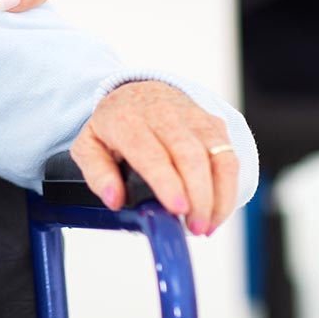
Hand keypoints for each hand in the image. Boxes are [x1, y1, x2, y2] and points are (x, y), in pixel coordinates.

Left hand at [71, 81, 238, 236]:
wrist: (137, 90)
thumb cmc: (114, 124)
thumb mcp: (89, 145)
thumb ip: (98, 174)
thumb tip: (115, 200)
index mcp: (127, 119)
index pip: (150, 151)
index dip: (167, 181)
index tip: (177, 208)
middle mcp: (163, 113)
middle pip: (189, 155)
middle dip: (198, 196)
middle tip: (194, 228)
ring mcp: (192, 117)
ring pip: (217, 155)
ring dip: (219, 195)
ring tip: (206, 226)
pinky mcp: (213, 124)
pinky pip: (229, 157)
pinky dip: (228, 188)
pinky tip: (217, 211)